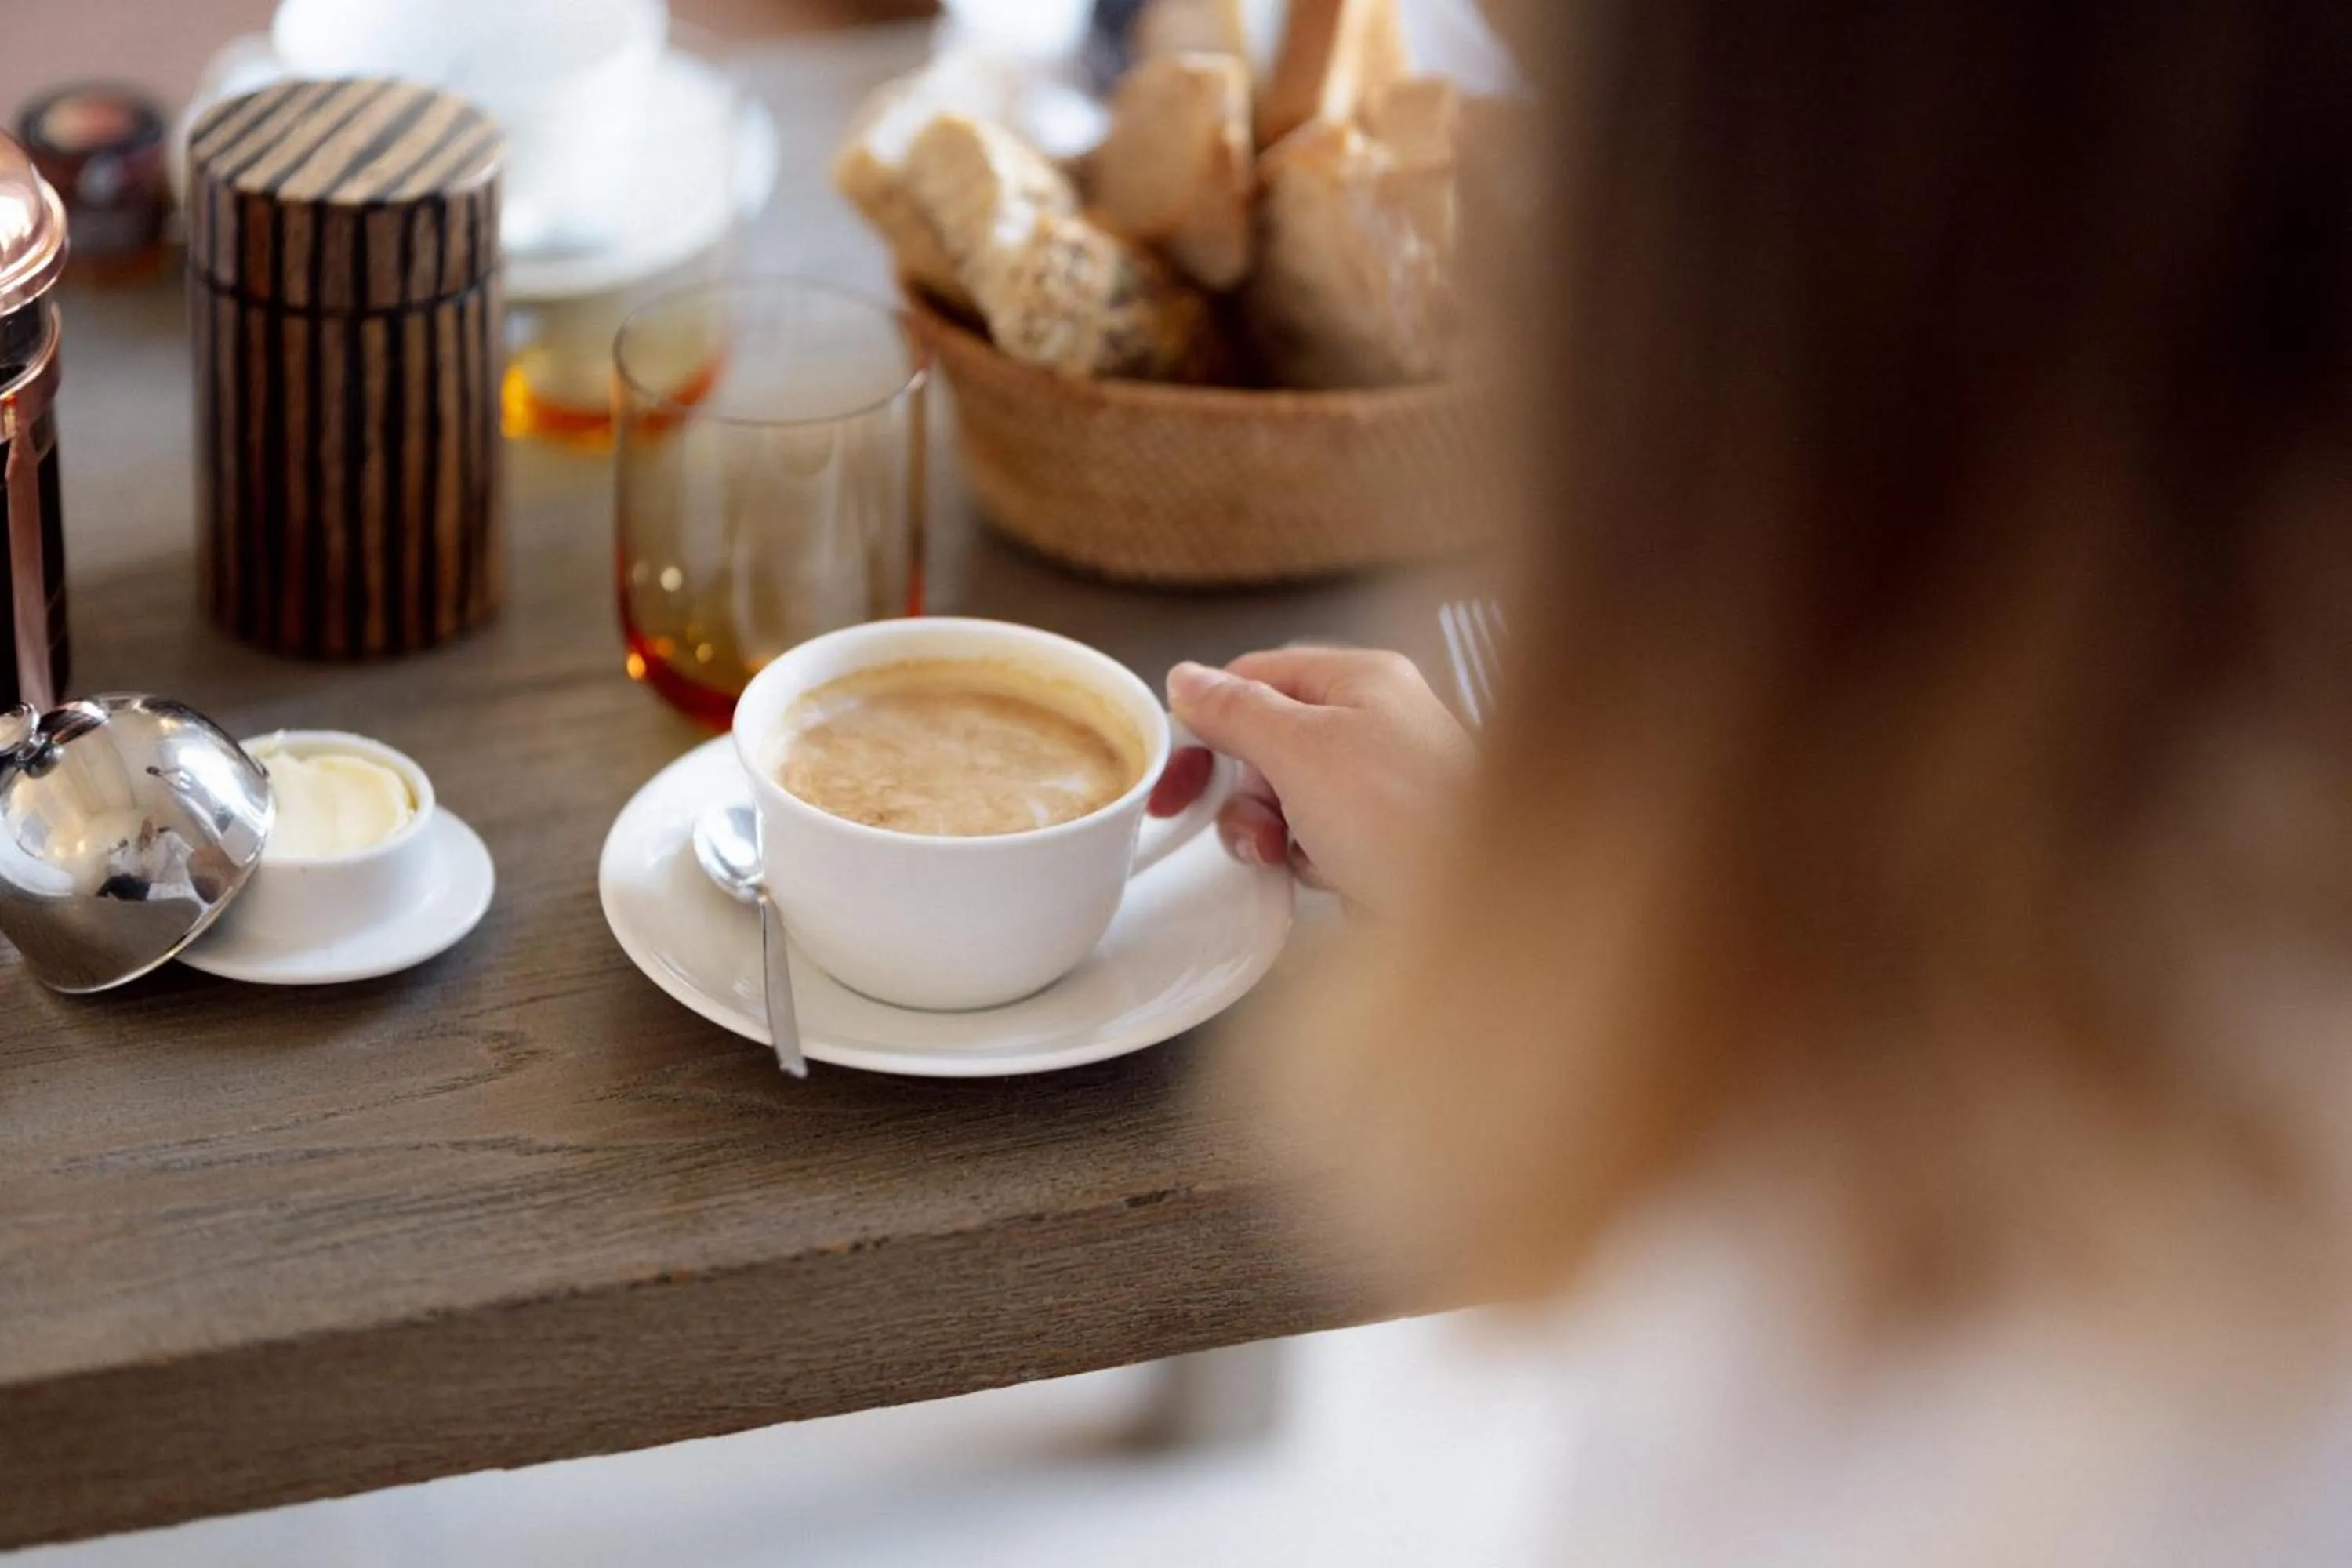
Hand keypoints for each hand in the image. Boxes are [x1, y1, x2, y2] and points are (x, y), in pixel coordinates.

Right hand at [1149, 647, 1475, 912]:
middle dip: (1242, 787)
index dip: (1208, 720)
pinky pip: (1313, 841)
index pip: (1256, 677)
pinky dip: (1303, 859)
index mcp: (1361, 681)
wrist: (1477, 911)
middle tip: (1245, 820)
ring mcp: (1380, 788)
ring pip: (1284, 798)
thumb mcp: (1301, 749)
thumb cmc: (1405, 819)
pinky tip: (1322, 876)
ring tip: (1285, 853)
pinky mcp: (1381, 844)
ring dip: (1268, 829)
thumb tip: (1186, 679)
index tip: (1177, 770)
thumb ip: (1237, 711)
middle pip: (1266, 741)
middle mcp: (1375, 726)